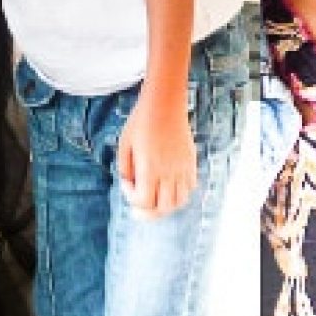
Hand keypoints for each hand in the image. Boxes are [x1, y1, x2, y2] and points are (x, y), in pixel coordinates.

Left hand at [116, 91, 196, 217]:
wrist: (164, 103)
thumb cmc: (140, 122)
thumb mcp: (124, 144)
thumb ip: (125, 168)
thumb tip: (130, 184)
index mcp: (149, 168)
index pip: (143, 201)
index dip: (132, 198)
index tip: (127, 183)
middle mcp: (168, 172)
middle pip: (163, 208)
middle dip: (148, 211)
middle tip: (140, 204)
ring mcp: (182, 168)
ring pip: (179, 201)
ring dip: (166, 205)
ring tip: (155, 197)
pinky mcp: (191, 162)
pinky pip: (190, 187)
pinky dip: (180, 193)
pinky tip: (169, 184)